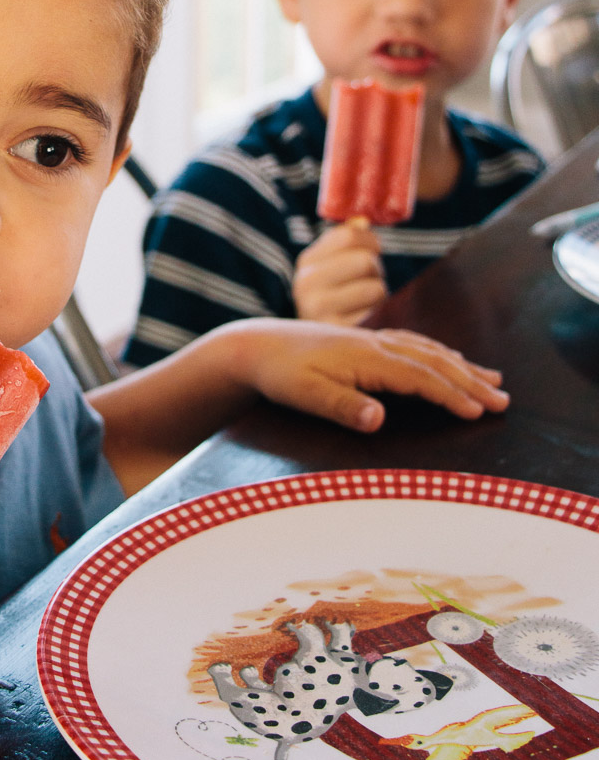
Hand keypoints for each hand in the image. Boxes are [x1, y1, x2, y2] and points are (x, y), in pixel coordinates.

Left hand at [221, 318, 508, 432]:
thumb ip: (343, 406)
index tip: (479, 412)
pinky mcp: (365, 341)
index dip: (451, 394)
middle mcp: (375, 345)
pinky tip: (447, 358)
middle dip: (470, 380)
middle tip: (504, 399)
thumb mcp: (306, 395)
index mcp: (367, 358)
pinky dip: (438, 352)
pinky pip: (413, 344)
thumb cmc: (281, 375)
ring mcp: (372, 340)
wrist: (256, 345)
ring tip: (492, 378)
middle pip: (433, 361)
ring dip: (461, 364)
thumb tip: (379, 419)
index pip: (420, 377)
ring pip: (427, 350)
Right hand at [292, 222, 386, 324]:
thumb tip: (362, 221)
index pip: (350, 235)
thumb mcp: (329, 266)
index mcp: (306, 261)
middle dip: (374, 272)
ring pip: (376, 288)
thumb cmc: (330, 298)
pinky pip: (376, 314)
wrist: (313, 346)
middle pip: (366, 261)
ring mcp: (320, 311)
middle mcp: (306, 284)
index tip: (371, 251)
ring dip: (378, 296)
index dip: (370, 241)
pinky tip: (362, 321)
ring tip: (363, 304)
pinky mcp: (338, 333)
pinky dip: (376, 316)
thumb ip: (345, 240)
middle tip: (365, 284)